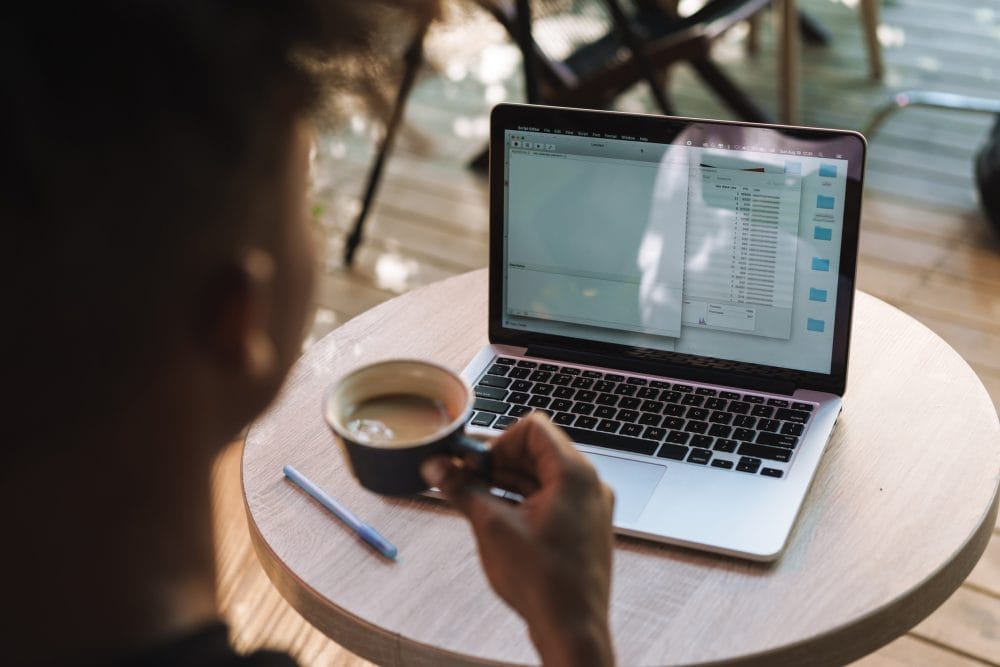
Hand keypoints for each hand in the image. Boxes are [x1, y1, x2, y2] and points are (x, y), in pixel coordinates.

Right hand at [421, 413, 615, 666]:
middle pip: (537, 451)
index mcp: (574, 474)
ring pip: (542, 476)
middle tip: (465, 478)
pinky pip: (550, 498)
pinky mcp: (583, 527)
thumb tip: (438, 468)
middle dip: (498, 461)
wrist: (572, 629)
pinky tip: (496, 516)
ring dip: (506, 481)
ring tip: (474, 498)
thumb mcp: (492, 527)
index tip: (473, 463)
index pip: (533, 428)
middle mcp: (589, 485)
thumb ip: (463, 489)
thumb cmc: (545, 582)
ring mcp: (589, 507)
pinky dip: (522, 500)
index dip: (498, 440)